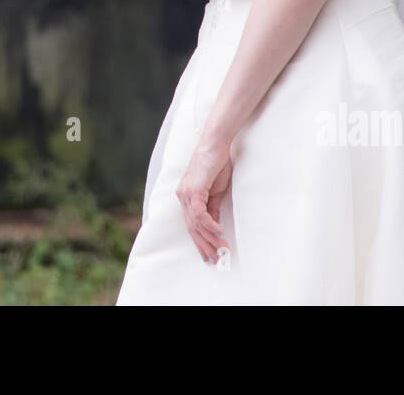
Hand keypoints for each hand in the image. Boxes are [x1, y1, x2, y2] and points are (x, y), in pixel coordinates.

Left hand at [176, 139, 232, 264]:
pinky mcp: (194, 190)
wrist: (215, 143)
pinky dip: (209, 225)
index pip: (191, 224)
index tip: (208, 254)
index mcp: (186, 197)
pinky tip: (219, 233)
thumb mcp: (216, 191)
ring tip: (221, 250)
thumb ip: (213, 208)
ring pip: (196, 224)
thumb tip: (215, 226)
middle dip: (203, 245)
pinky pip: (200, 214)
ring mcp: (186, 193)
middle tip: (214, 260)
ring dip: (210, 239)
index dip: (199, 241)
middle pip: (192, 228)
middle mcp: (183, 196)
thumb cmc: (216, 163)